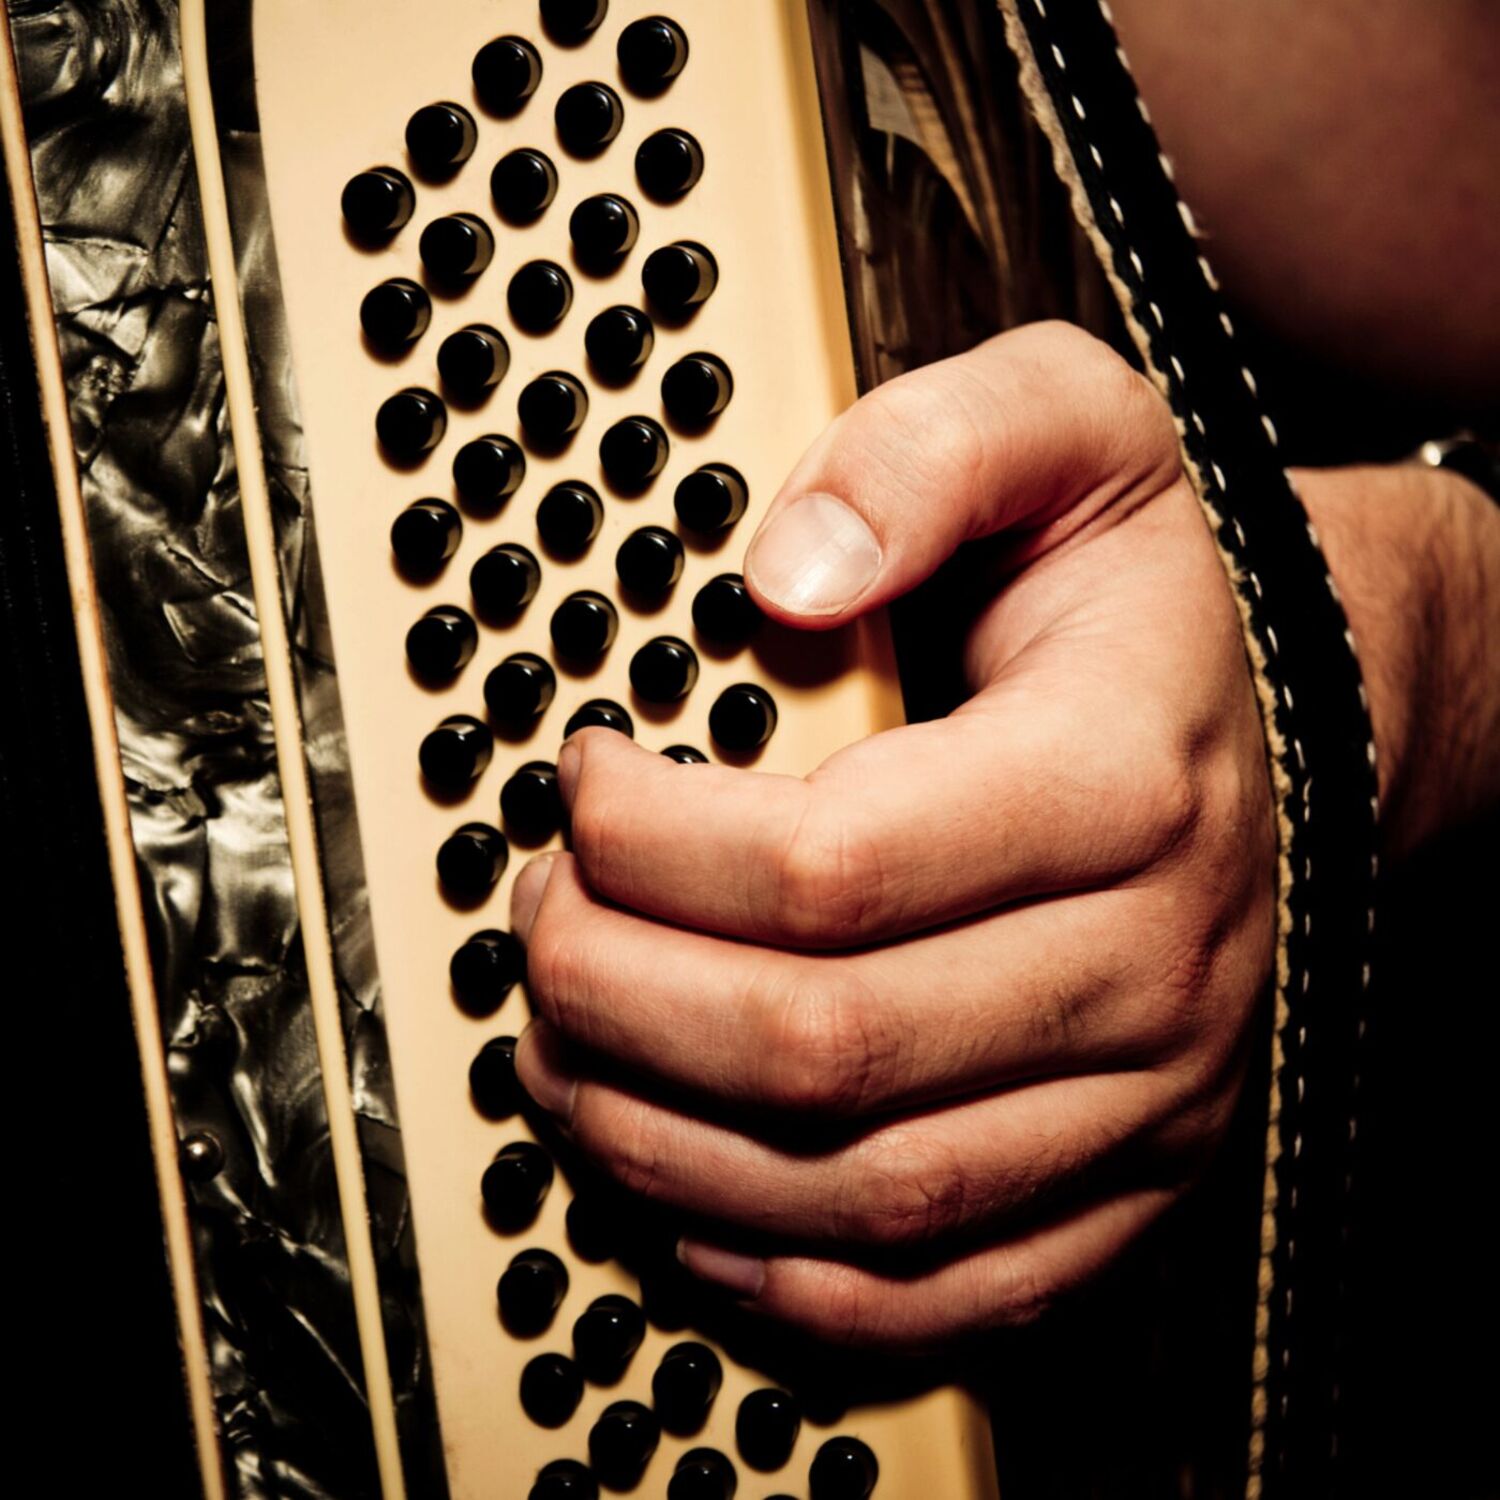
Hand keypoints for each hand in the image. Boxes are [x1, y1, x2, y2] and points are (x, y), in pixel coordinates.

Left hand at [511, 322, 1277, 1349]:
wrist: (1292, 723)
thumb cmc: (1148, 591)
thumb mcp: (1066, 434)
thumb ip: (928, 456)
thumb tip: (780, 576)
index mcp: (1118, 778)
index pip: (831, 867)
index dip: (655, 843)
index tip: (584, 785)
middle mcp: (1150, 960)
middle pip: (824, 1045)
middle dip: (620, 995)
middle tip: (539, 920)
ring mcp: (1146, 1095)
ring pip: (864, 1189)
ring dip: (666, 1143)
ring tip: (562, 1053)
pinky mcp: (1131, 1180)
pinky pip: (949, 1291)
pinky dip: (790, 1277)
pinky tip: (690, 1208)